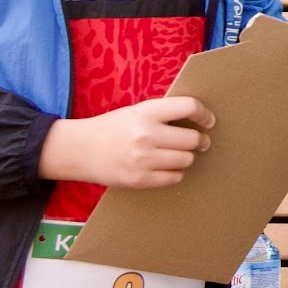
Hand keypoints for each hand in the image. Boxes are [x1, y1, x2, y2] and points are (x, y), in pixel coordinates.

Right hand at [38, 95, 214, 188]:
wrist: (80, 149)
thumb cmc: (111, 128)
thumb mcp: (136, 111)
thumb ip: (163, 114)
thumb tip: (198, 120)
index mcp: (146, 112)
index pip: (188, 107)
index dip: (204, 114)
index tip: (208, 121)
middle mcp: (146, 134)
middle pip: (192, 139)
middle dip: (199, 140)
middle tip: (199, 142)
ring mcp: (143, 159)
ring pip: (186, 160)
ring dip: (187, 157)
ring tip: (179, 154)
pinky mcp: (140, 179)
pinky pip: (174, 178)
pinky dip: (175, 173)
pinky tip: (168, 167)